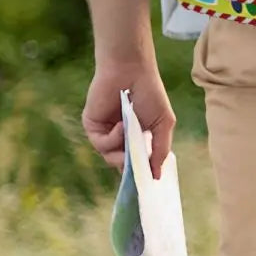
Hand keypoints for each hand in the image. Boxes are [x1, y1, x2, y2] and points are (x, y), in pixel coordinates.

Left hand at [82, 61, 174, 179]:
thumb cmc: (151, 93)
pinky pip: (101, 144)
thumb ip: (160, 150)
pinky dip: (113, 138)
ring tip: (131, 134)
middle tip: (138, 167)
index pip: (136, 162)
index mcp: (137, 137)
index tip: (146, 184)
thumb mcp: (163, 123)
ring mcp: (106, 133)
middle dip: (131, 167)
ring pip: (110, 157)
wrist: (131, 71)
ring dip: (122, 150)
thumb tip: (157, 175)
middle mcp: (120, 137)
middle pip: (122, 164)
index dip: (140, 173)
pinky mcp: (92, 127)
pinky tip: (122, 125)